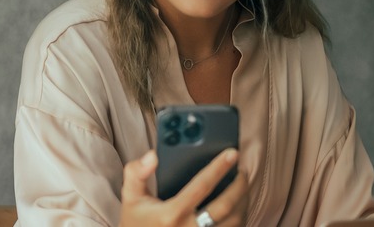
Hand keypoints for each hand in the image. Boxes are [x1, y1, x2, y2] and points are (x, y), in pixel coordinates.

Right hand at [120, 148, 248, 226]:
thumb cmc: (137, 223)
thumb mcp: (131, 198)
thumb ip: (136, 173)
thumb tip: (153, 156)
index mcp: (172, 214)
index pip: (202, 186)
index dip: (219, 167)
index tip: (232, 153)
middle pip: (226, 205)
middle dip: (239, 185)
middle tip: (242, 171)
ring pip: (234, 221)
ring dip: (243, 202)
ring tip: (241, 186)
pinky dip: (240, 217)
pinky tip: (238, 206)